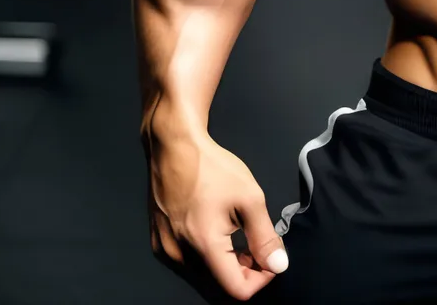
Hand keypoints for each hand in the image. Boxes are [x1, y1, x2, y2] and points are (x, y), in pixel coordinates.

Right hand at [146, 123, 288, 300]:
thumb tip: (278, 265)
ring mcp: (166, 250)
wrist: (174, 147)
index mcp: (205, 247)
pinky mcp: (158, 241)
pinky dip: (206, 252)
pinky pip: (187, 260)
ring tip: (237, 230)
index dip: (261, 278)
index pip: (237, 290)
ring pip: (204, 272)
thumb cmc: (213, 169)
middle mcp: (180, 256)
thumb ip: (264, 235)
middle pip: (220, 282)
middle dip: (245, 268)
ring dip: (226, 260)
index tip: (270, 256)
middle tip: (257, 240)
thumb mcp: (249, 198)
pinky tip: (214, 226)